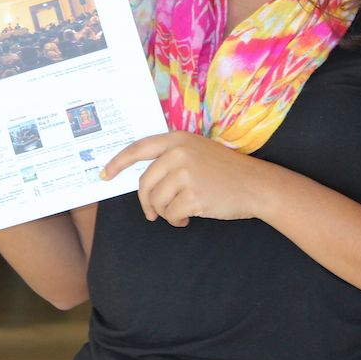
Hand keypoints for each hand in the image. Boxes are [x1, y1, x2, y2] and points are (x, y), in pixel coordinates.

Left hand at [102, 131, 278, 226]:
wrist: (256, 184)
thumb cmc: (224, 171)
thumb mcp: (196, 151)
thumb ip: (170, 157)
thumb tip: (140, 178)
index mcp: (177, 139)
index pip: (138, 149)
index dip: (117, 163)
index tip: (104, 174)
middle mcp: (178, 153)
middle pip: (144, 183)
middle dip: (146, 203)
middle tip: (153, 213)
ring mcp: (186, 173)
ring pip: (156, 201)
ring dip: (164, 213)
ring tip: (181, 211)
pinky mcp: (193, 195)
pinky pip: (170, 214)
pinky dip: (177, 220)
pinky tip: (190, 216)